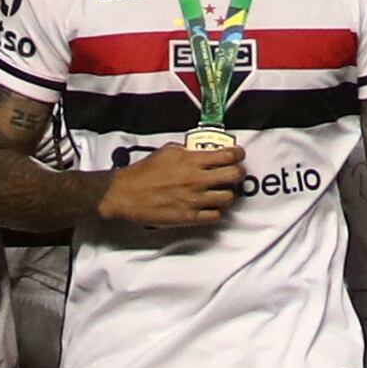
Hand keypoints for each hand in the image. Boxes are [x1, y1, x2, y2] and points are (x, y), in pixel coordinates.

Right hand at [95, 141, 244, 228]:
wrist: (127, 194)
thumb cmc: (145, 171)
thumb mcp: (168, 151)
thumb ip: (188, 150)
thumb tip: (202, 151)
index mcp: (192, 160)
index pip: (228, 155)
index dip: (238, 154)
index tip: (239, 155)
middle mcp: (197, 180)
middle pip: (234, 176)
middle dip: (238, 173)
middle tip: (234, 173)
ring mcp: (195, 200)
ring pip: (228, 198)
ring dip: (227, 194)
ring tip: (220, 191)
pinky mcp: (189, 217)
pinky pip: (215, 216)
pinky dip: (216, 211)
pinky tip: (209, 206)